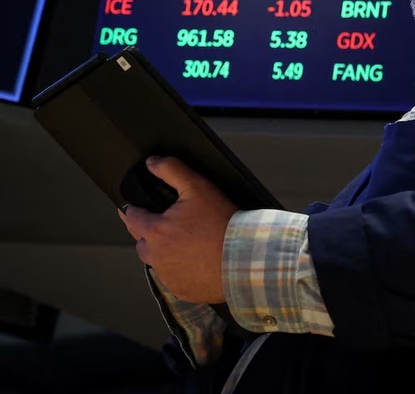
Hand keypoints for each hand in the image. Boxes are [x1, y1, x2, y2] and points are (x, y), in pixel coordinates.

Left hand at [118, 156, 236, 302]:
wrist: (246, 258)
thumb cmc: (223, 223)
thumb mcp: (199, 187)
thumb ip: (172, 171)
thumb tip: (152, 162)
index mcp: (155, 231)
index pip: (131, 218)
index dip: (136, 210)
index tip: (140, 208)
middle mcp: (156, 257)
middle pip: (142, 242)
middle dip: (150, 233)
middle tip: (170, 225)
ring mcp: (169, 276)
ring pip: (157, 262)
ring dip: (164, 253)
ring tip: (187, 243)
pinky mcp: (182, 290)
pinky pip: (174, 278)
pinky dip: (180, 270)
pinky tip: (197, 260)